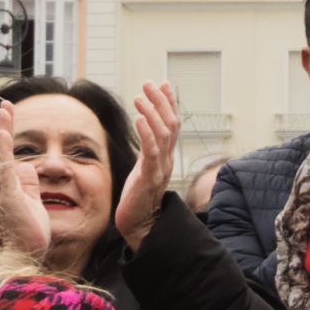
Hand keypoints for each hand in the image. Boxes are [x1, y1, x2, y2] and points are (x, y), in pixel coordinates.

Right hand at [0, 99, 52, 256]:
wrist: (26, 255)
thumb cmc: (28, 232)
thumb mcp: (32, 201)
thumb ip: (28, 182)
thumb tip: (26, 164)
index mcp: (6, 185)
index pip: (4, 153)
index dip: (5, 131)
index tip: (7, 110)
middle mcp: (0, 185)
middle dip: (3, 124)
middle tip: (5, 103)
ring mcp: (2, 190)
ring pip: (0, 154)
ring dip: (3, 130)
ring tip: (5, 109)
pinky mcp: (8, 197)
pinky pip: (6, 168)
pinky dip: (5, 149)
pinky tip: (5, 131)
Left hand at [113, 82, 180, 249]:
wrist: (140, 225)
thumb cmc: (137, 197)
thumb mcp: (143, 168)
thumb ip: (147, 150)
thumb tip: (144, 131)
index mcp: (165, 156)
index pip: (172, 124)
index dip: (169, 103)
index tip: (162, 84)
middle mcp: (167, 160)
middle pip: (171, 124)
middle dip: (162, 101)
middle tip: (149, 83)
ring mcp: (160, 169)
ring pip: (162, 134)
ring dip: (152, 112)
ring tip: (141, 96)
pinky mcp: (150, 178)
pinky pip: (152, 152)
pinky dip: (147, 132)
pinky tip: (140, 118)